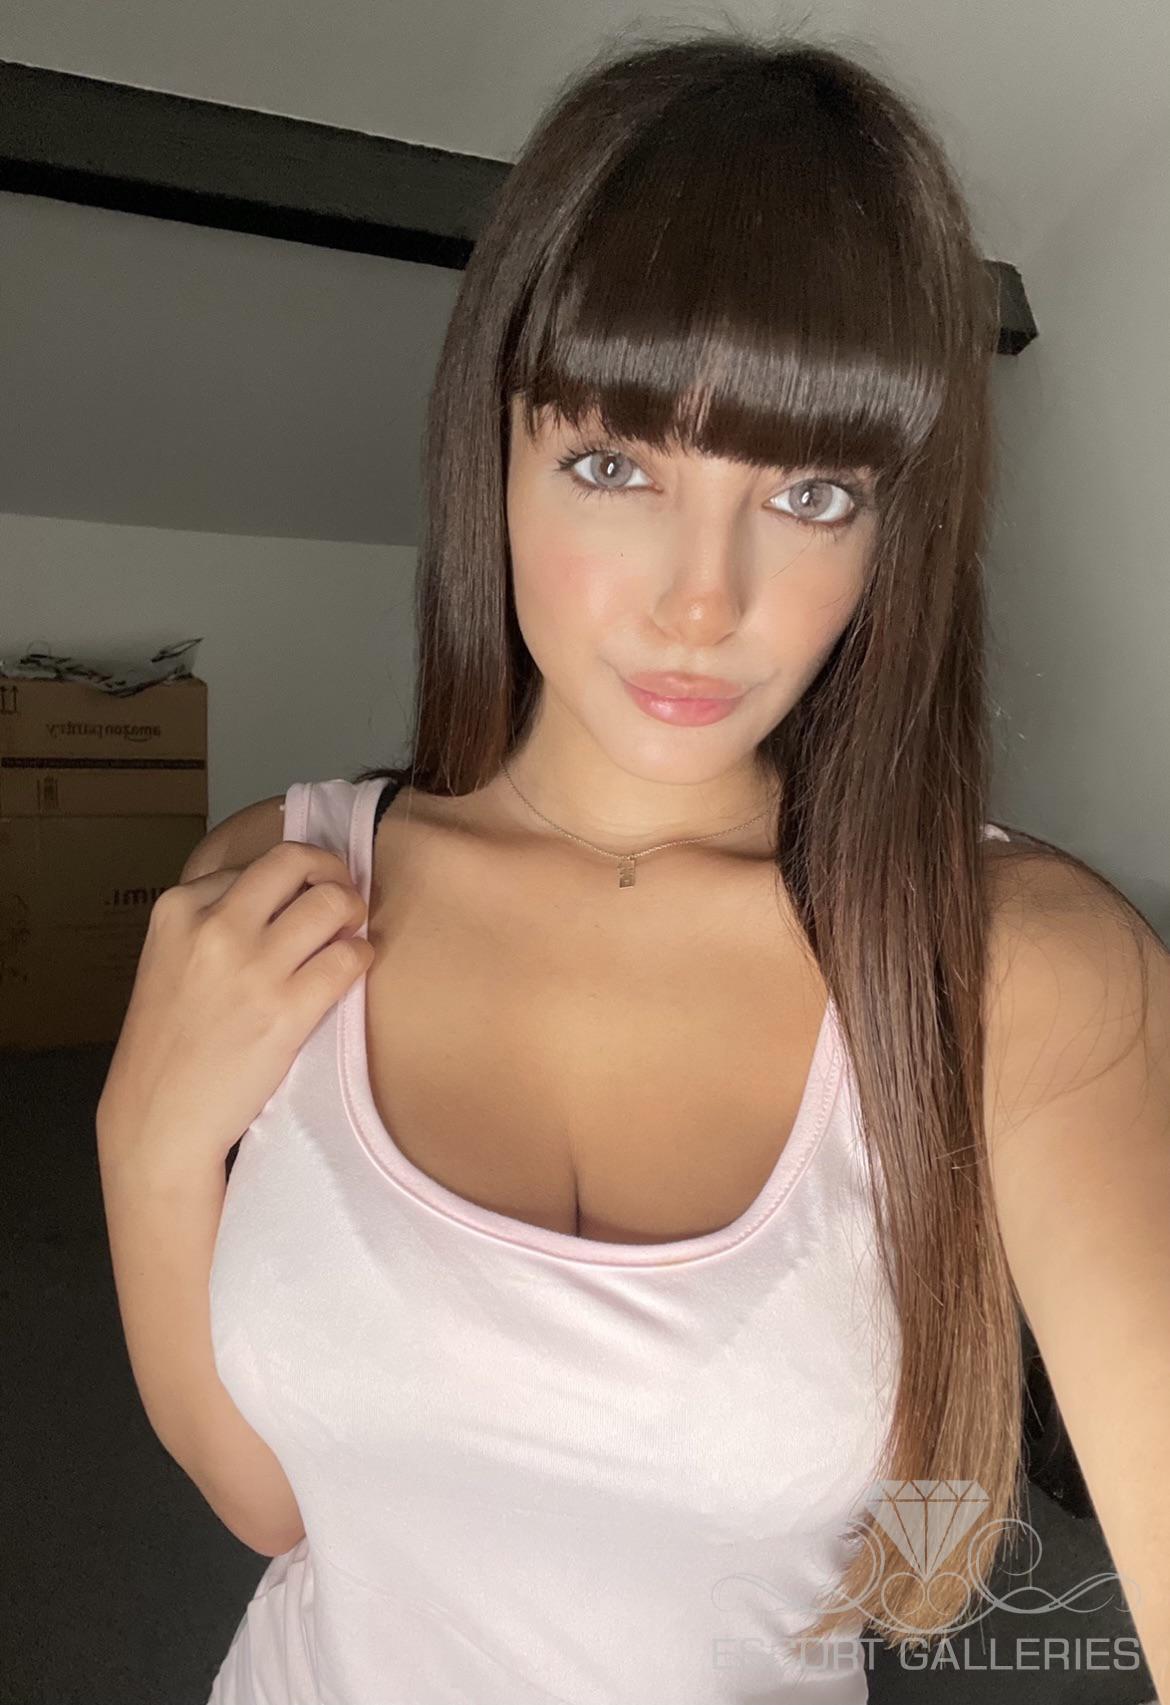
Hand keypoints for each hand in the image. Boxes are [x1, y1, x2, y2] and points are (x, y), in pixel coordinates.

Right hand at [96, 842, 373, 1175]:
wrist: (159, 1114)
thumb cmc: (169, 1040)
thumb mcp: (169, 957)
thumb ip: (212, 918)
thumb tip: (286, 891)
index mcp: (179, 908)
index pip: (257, 862)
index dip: (290, 878)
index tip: (301, 897)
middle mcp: (216, 928)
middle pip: (297, 862)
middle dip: (331, 872)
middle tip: (339, 899)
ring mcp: (253, 968)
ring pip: (332, 903)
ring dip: (352, 913)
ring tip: (347, 934)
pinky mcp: (287, 1011)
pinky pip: (349, 957)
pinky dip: (360, 956)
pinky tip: (350, 969)